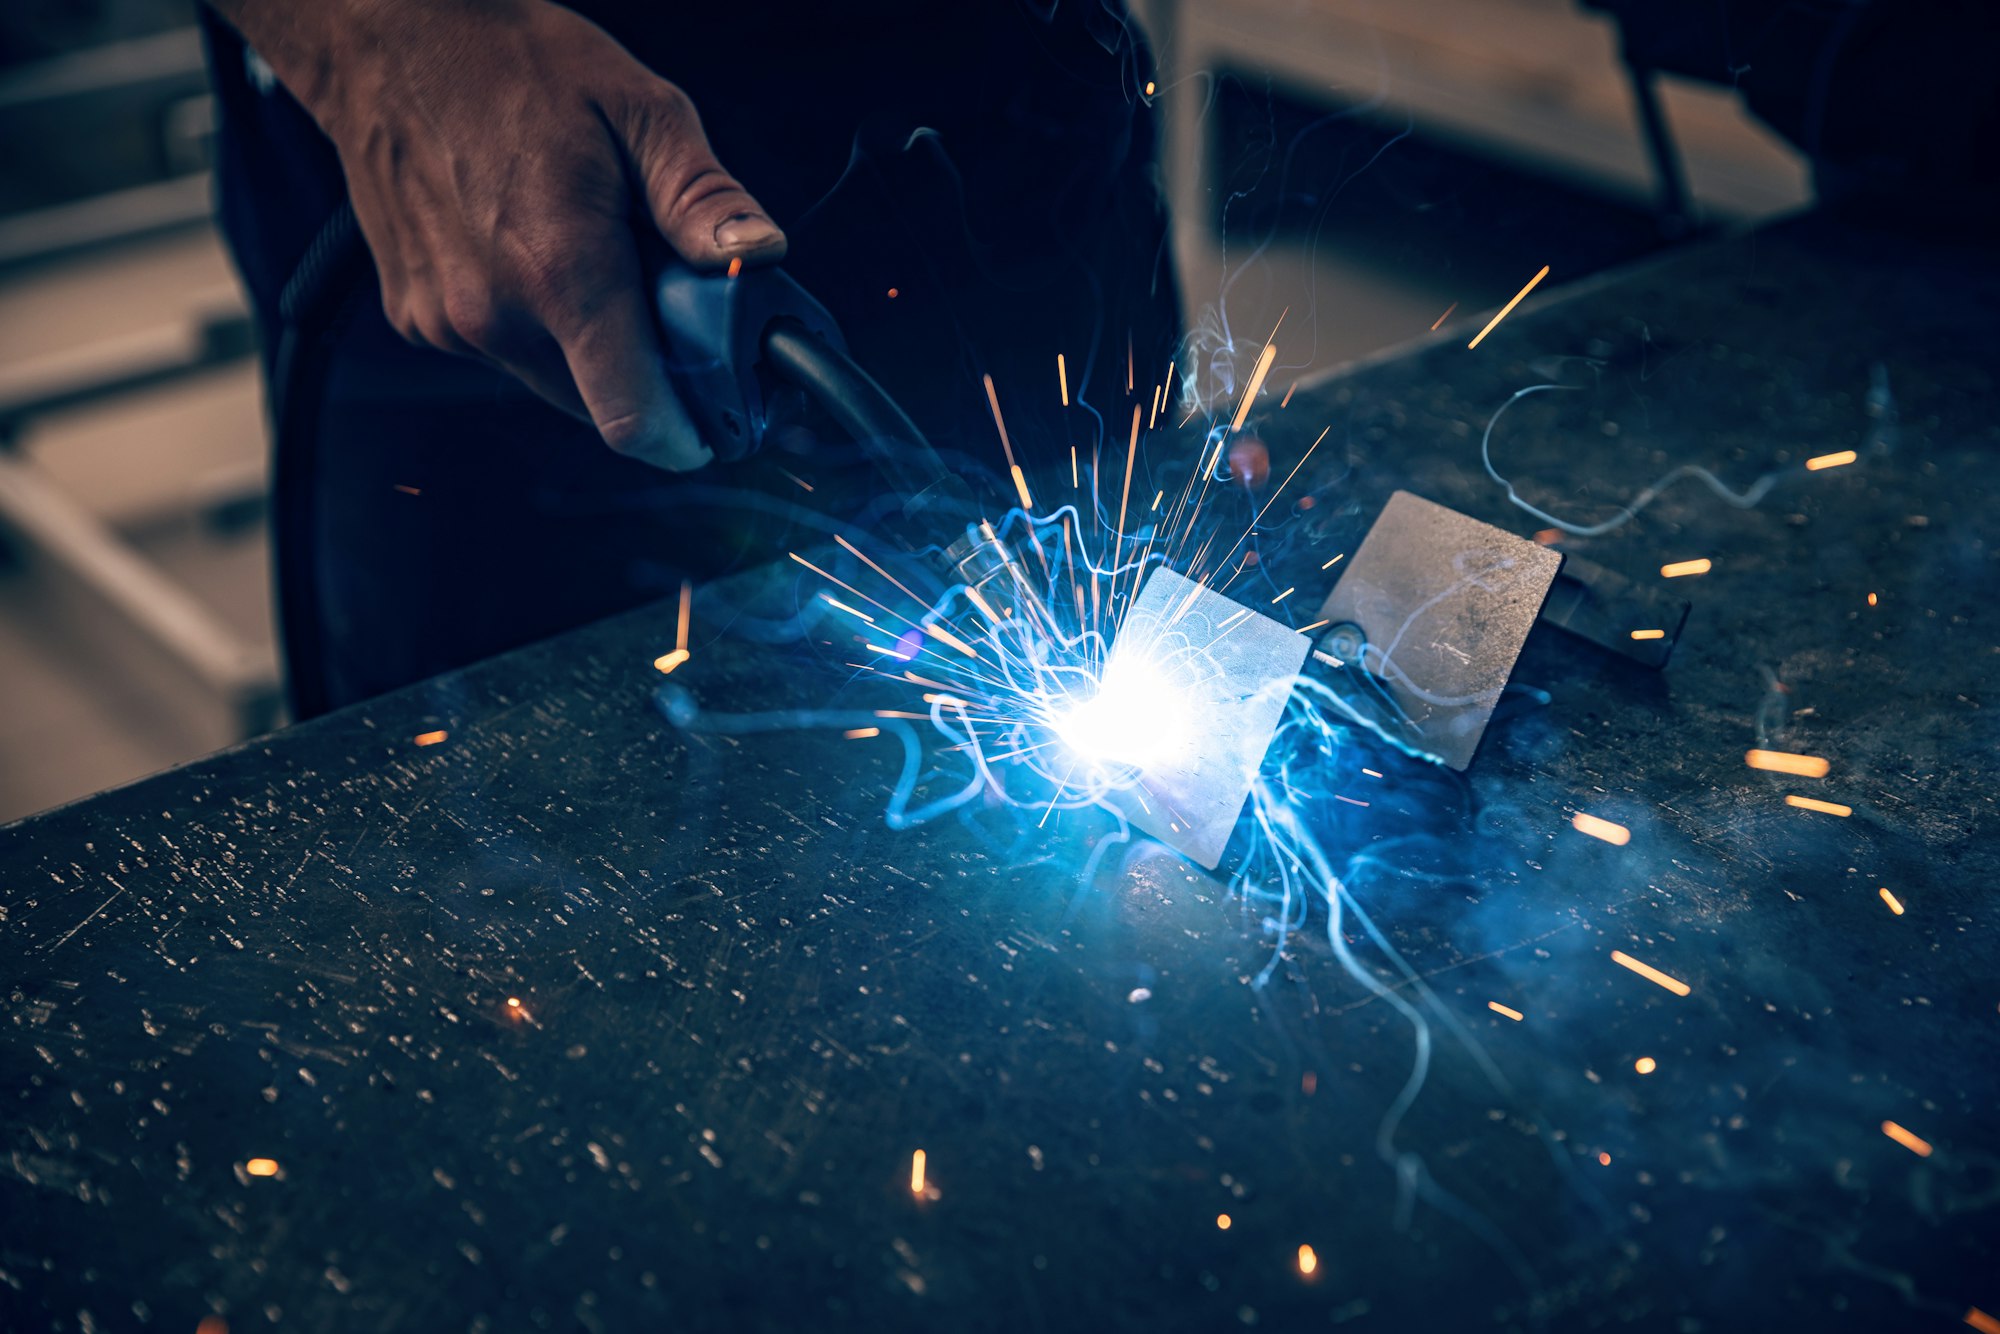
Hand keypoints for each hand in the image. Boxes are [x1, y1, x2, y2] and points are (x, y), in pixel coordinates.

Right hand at [210, 0, 786, 469]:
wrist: (386, 36)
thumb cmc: (510, 62)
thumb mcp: (639, 111)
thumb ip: (702, 199)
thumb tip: (760, 256)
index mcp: (561, 272)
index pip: (634, 419)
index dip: (689, 436)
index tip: (719, 419)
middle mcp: (495, 315)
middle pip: (602, 405)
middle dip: (649, 373)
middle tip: (665, 303)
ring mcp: (447, 323)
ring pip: (555, 382)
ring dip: (591, 347)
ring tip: (594, 258)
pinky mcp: (416, 319)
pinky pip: (504, 352)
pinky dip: (536, 324)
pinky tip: (533, 252)